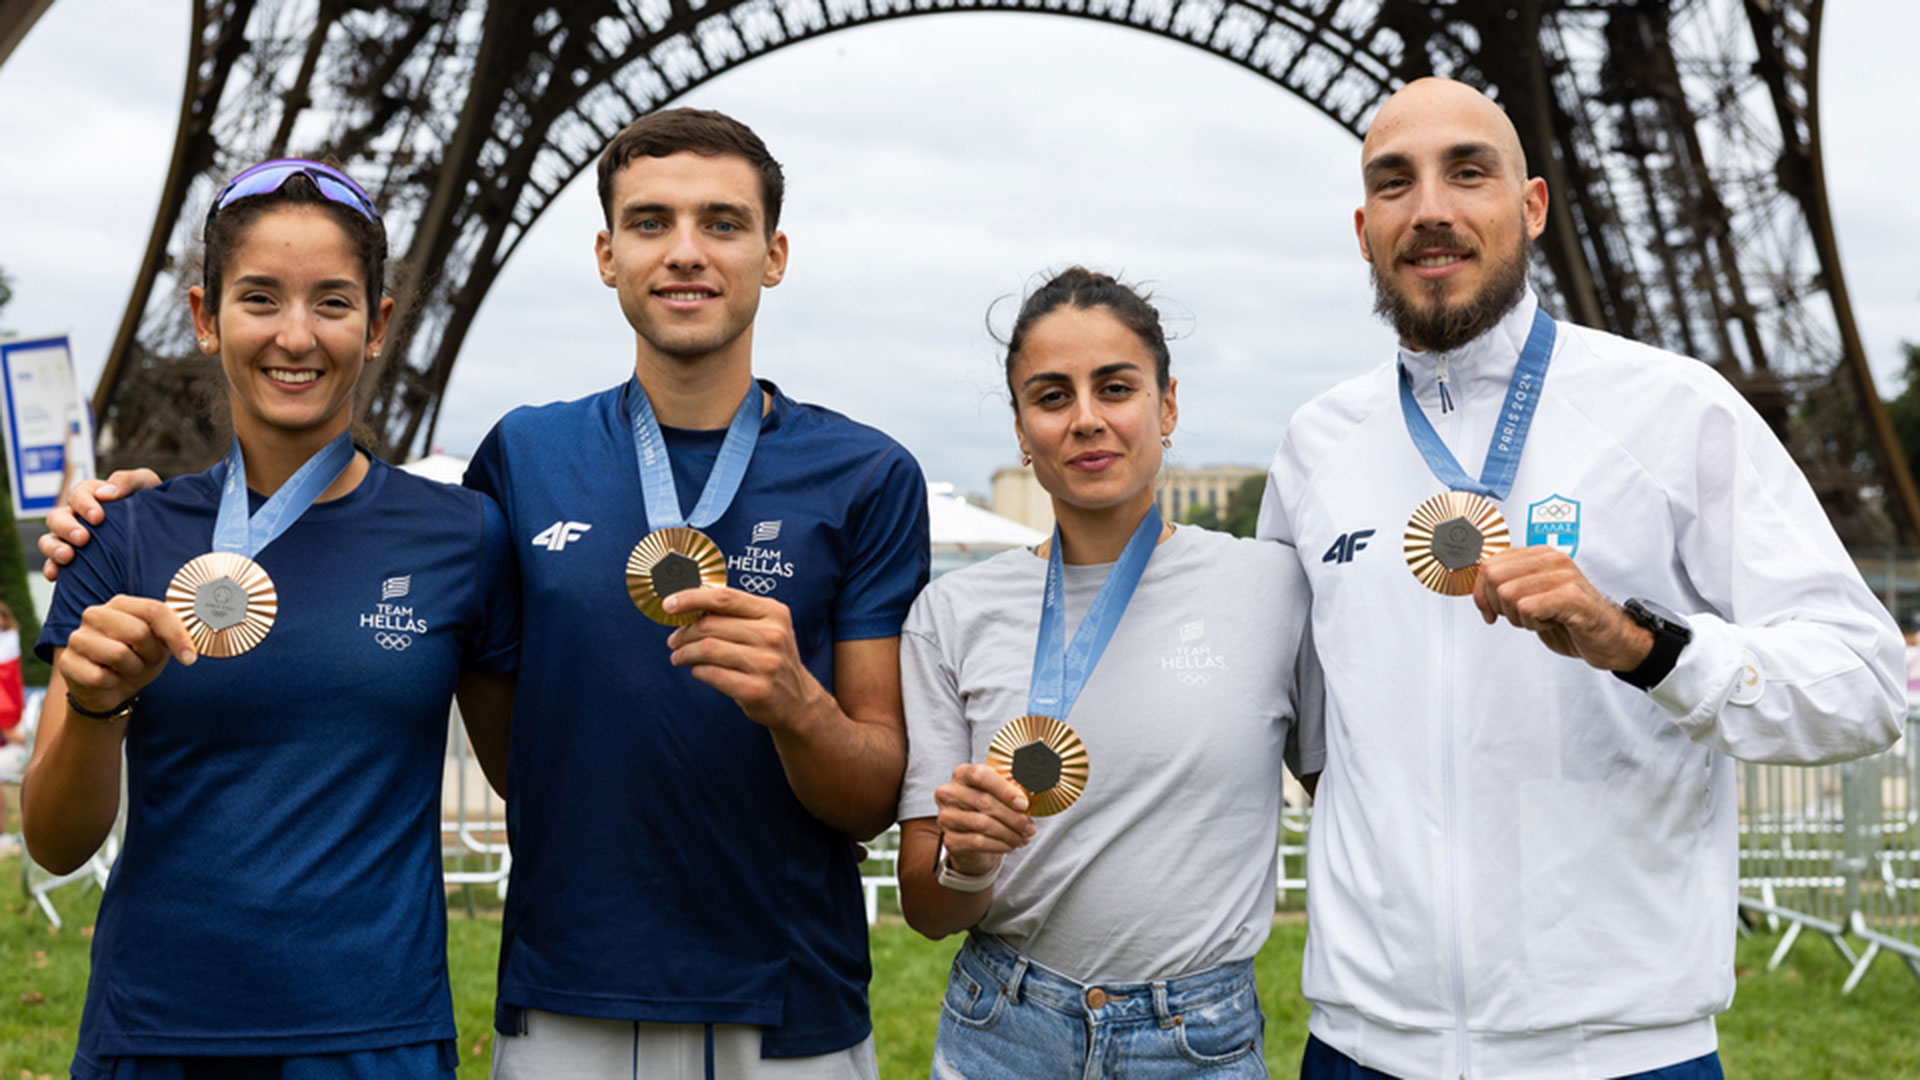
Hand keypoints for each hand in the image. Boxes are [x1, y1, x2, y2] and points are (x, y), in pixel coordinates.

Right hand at [39, 470, 160, 580]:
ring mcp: (71, 541)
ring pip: (48, 541)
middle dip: (66, 527)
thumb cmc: (154, 505)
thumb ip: (127, 481)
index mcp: (92, 497)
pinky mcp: (74, 563)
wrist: (163, 535)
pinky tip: (56, 575)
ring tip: (68, 556)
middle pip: (56, 518)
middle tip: (83, 538)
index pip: (78, 494)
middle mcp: (76, 518)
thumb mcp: (146, 485)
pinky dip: (51, 569)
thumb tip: (106, 493)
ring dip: (54, 548)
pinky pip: (53, 565)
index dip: (84, 504)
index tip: (98, 517)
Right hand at [56, 596, 196, 714]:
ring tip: (127, 669)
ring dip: (132, 670)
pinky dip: (113, 684)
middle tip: (146, 662)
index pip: (155, 610)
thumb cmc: (137, 660)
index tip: (189, 658)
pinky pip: (101, 677)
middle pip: (138, 632)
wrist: (110, 689)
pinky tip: (108, 679)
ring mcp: (77, 637)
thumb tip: (193, 636)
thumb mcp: (159, 644)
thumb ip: (172, 632)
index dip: (177, 635)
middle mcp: (95, 614)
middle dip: (151, 655)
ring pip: (119, 654)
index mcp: (121, 603)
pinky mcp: (66, 662)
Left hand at [664, 586, 830, 729]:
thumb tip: (689, 605)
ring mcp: (766, 663)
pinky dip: (697, 671)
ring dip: (685, 653)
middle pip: (711, 625)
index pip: (725, 597)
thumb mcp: (765, 628)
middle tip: (674, 639)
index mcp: (774, 612)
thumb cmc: (770, 658)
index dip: (692, 598)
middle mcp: (773, 635)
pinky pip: (711, 674)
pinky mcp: (756, 689)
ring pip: (707, 649)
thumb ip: (734, 614)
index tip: (669, 604)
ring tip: (678, 656)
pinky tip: (696, 670)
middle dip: (684, 632)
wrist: (797, 700)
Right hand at [934, 763, 1034, 876]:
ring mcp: (946, 817)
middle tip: (1030, 827)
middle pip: (984, 802)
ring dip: (1009, 833)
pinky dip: (999, 845)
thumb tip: (1028, 799)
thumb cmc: (989, 809)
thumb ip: (1011, 791)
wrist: (973, 837)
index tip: (1023, 804)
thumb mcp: (999, 793)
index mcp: (962, 774)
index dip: (1004, 789)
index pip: (981, 775)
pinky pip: (978, 842)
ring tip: (1023, 837)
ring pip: (983, 824)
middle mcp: (949, 793)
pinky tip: (1010, 846)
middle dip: (1013, 817)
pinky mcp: (949, 839)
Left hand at [1472, 546, 1652, 671]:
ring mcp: (1564, 576)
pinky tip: (1551, 623)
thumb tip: (1476, 586)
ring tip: (1541, 619)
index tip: (1490, 611)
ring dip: (1518, 617)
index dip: (1481, 592)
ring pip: (1508, 594)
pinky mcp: (1573, 598)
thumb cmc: (1570, 619)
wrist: (1609, 639)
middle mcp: (1552, 559)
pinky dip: (1533, 623)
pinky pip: (1528, 608)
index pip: (1489, 563)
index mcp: (1540, 555)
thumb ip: (1507, 585)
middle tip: (1521, 616)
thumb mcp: (1532, 597)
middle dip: (1499, 605)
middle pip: (1493, 576)